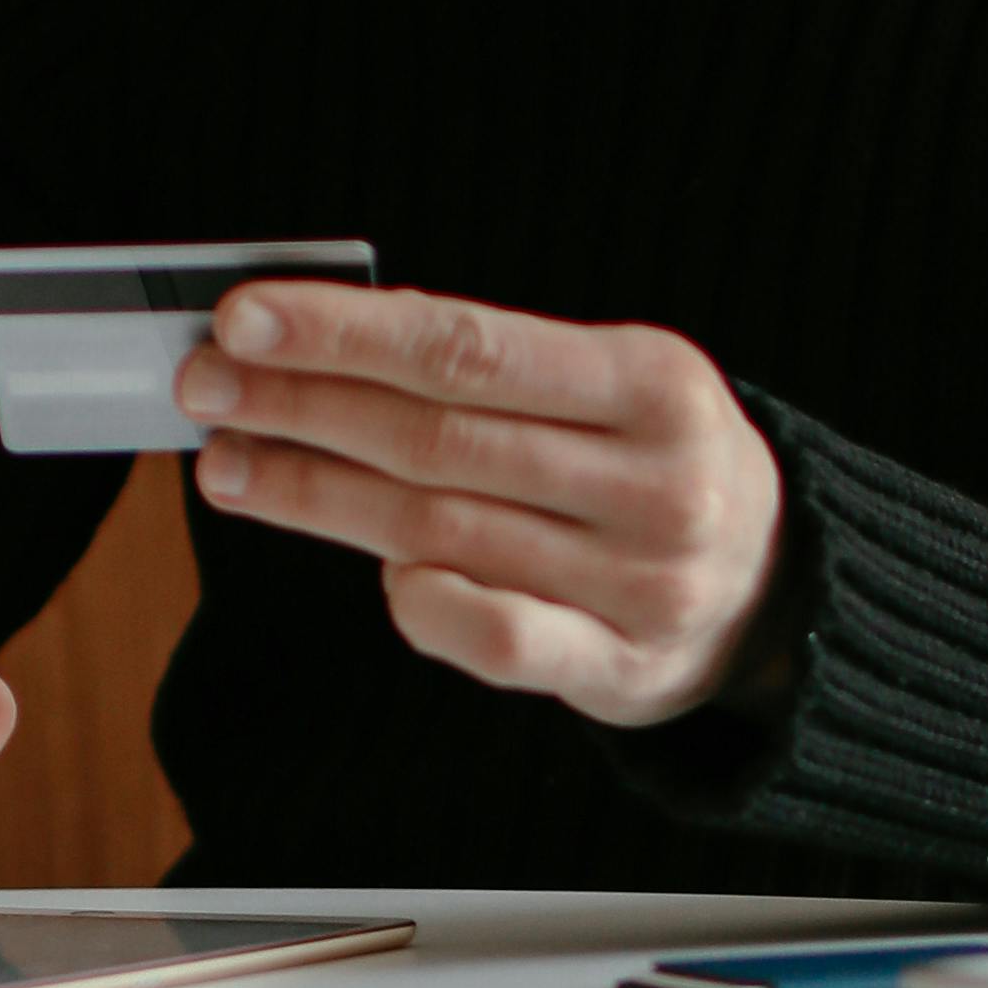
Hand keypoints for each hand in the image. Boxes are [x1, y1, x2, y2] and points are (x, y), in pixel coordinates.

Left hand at [174, 282, 785, 727]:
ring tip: (235, 464)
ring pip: (442, 532)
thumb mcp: (611, 385)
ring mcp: (643, 582)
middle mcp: (656, 481)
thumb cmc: (653, 465)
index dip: (345, 333)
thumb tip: (310, 346)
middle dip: (304, 406)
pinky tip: (369, 573)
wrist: (780, 586)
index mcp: (654, 381)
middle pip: (439, 438)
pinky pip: (497, 636)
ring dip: (318, 495)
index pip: (468, 346)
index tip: (244, 318)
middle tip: (206, 387)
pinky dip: (424, 603)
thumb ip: (485, 370)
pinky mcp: (621, 668)